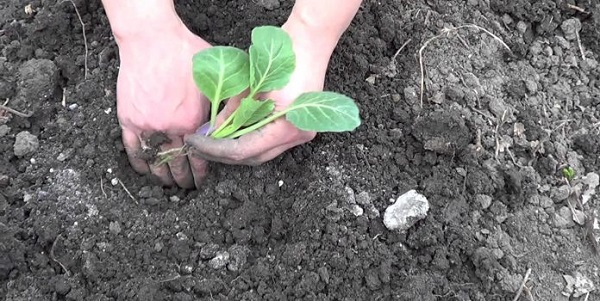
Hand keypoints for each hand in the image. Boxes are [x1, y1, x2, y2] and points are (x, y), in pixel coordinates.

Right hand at [115, 22, 209, 187]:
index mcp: (191, 121)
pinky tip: (145, 171)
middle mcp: (169, 128)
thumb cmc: (185, 53)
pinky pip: (132, 148)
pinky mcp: (128, 119)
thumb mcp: (212, 79)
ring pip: (154, 161)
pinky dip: (139, 163)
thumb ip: (218, 106)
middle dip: (183, 179)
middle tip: (187, 187)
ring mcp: (146, 125)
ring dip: (161, 176)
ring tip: (167, 184)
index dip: (201, 172)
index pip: (199, 157)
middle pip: (176, 164)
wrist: (152, 39)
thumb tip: (225, 125)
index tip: (202, 181)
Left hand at [184, 23, 332, 164]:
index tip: (194, 142)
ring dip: (237, 148)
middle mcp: (296, 137)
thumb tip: (211, 132)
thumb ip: (230, 113)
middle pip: (253, 157)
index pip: (243, 150)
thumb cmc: (280, 57)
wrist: (308, 43)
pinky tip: (233, 133)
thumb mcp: (248, 85)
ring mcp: (301, 134)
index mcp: (285, 128)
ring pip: (262, 152)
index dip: (215, 149)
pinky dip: (251, 140)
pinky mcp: (299, 127)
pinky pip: (270, 142)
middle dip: (223, 153)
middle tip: (199, 145)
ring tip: (213, 140)